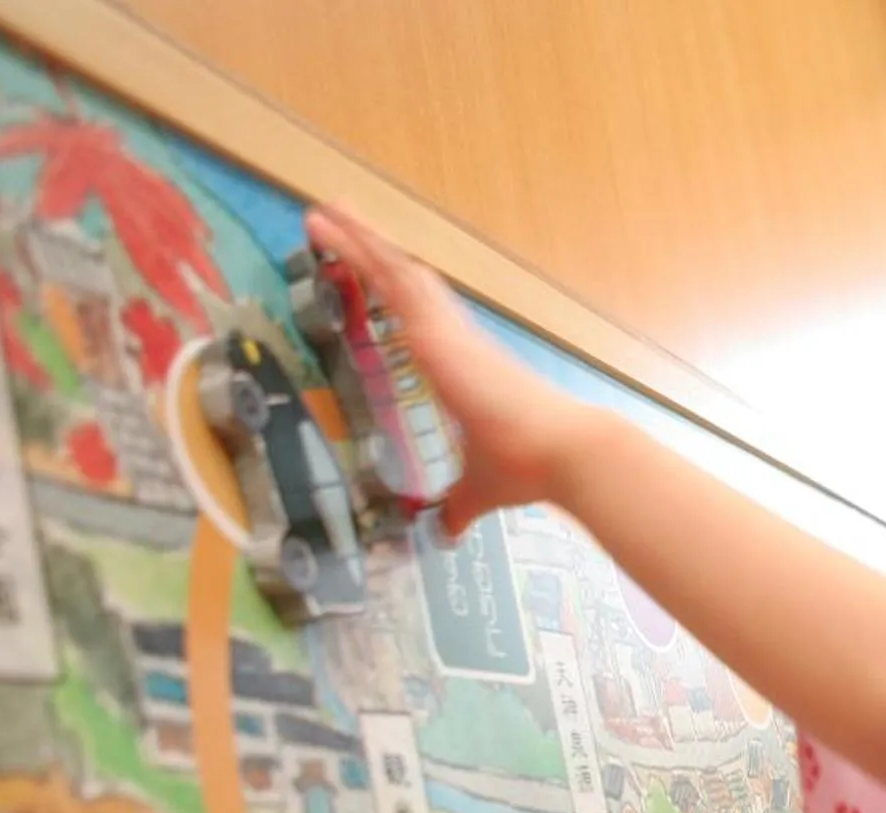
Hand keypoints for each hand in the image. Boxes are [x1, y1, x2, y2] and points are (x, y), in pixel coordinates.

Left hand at [307, 205, 592, 535]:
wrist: (560, 451)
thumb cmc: (527, 468)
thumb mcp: (478, 490)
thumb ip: (458, 505)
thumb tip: (448, 532)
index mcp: (460, 365)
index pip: (418, 317)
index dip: (391, 292)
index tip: (367, 273)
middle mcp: (453, 337)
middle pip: (403, 281)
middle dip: (369, 250)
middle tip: (332, 219)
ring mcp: (446, 328)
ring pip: (395, 268)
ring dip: (359, 236)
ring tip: (324, 208)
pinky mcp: (437, 328)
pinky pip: (391, 274)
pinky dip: (361, 246)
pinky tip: (334, 223)